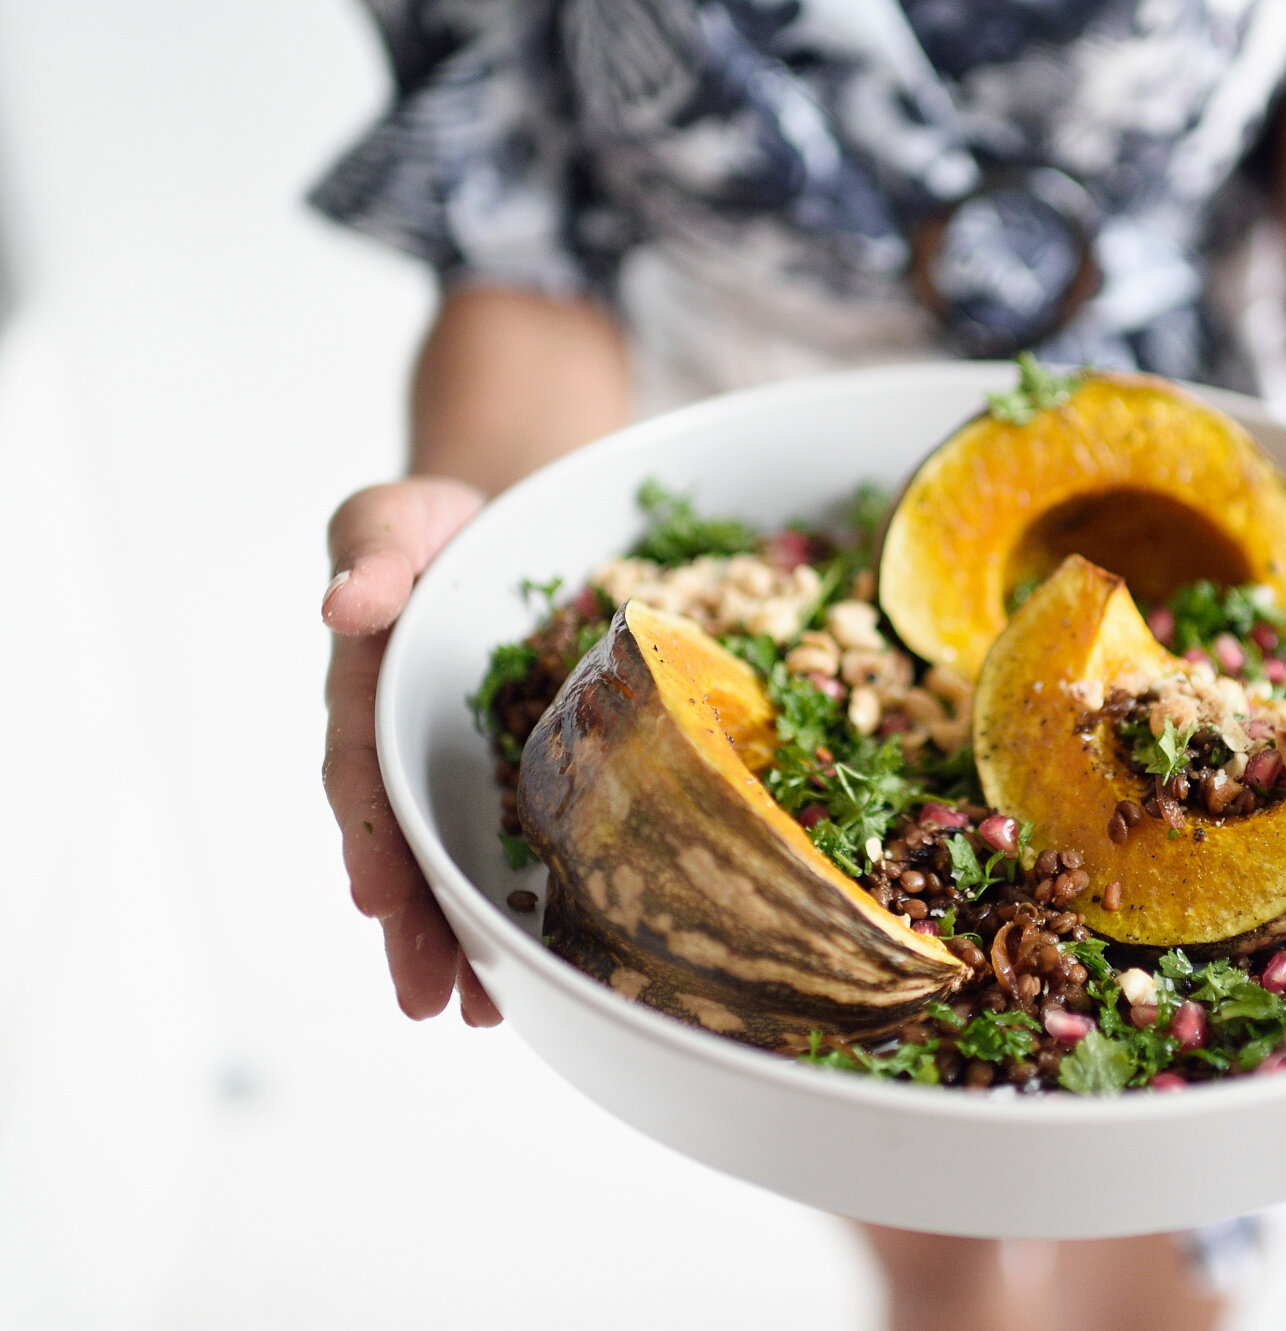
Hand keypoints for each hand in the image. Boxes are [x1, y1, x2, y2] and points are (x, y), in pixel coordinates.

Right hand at [323, 477, 502, 1024]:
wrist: (506, 523)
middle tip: (433, 1002)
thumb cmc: (438, 527)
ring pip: (461, 868)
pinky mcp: (528, 778)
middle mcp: (410, 751)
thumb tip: (345, 603)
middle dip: (416, 931)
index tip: (378, 898)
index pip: (364, 777)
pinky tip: (549, 967)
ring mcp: (465, 773)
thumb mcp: (396, 519)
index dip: (371, 839)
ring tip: (484, 1013)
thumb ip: (372, 554)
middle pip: (407, 852)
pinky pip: (527, 847)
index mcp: (369, 697)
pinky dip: (531, 906)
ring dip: (469, 944)